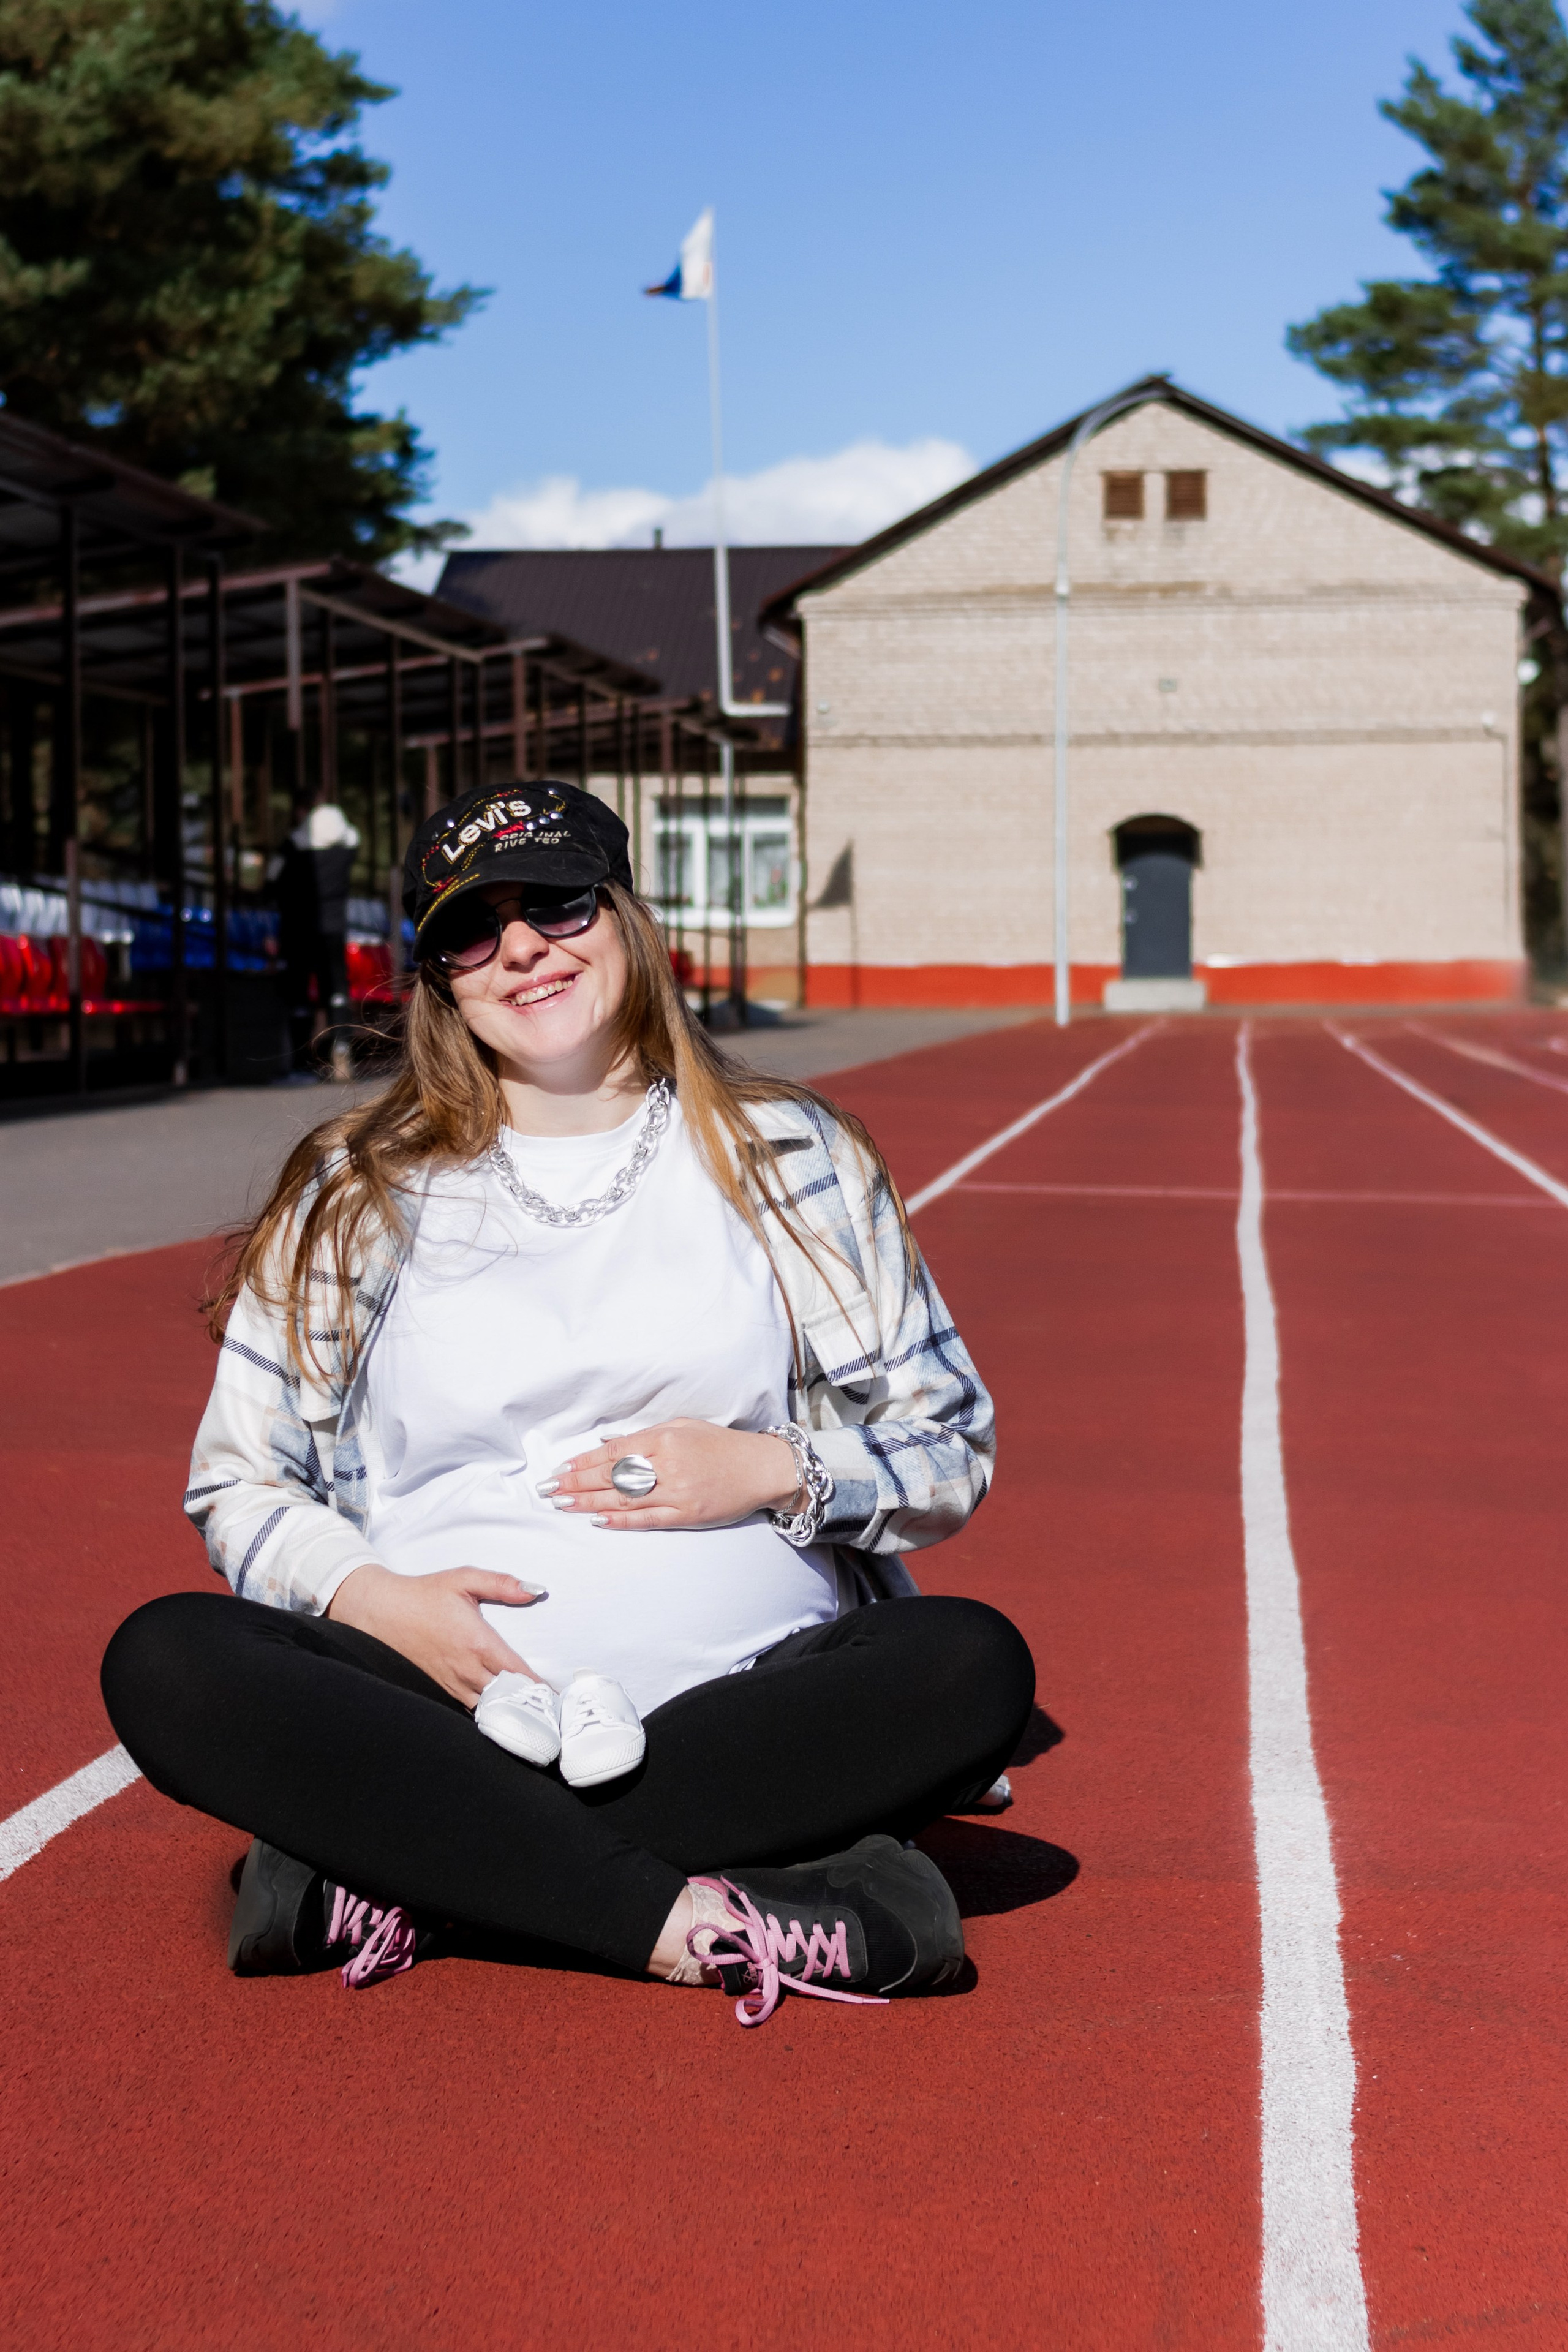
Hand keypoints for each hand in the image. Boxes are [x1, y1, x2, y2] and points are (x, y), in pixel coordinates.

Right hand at [327, 1562, 545, 1706]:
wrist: (382, 1612)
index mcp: (479, 1644)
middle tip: (555, 1710)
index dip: (542, 1689)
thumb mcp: (464, 1579)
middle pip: (508, 1698)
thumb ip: (502, 1584)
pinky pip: (470, 1708)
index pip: (519, 1675)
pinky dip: (488, 1713)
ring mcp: (453, 1683)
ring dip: (511, 1712)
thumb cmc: (424, 1595)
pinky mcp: (442, 1689)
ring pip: (489, 1708)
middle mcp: (468, 1670)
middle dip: (532, 1705)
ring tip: (535, 1715)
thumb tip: (534, 1591)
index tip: (559, 1697)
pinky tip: (502, 1712)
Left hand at [543, 1420, 801, 1531]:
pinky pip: (647, 1520)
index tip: (561, 1469)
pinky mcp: (687, 1515)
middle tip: (549, 1490)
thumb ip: (647, 1435)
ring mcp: (678, 1493)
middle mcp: (668, 1465)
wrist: (761, 1468)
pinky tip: (598, 1521)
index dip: (583, 1462)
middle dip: (576, 1484)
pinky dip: (621, 1521)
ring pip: (624, 1499)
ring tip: (562, 1505)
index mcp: (666, 1439)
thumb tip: (609, 1444)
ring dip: (589, 1503)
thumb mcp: (684, 1426)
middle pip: (612, 1476)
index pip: (614, 1452)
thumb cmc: (722, 1445)